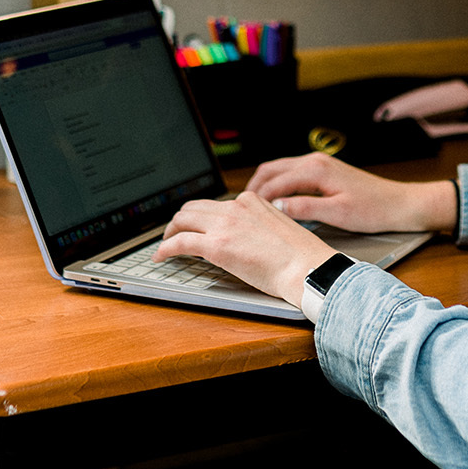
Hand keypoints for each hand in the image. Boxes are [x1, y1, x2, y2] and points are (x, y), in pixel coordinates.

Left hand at [156, 192, 337, 303]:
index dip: (200, 216)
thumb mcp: (277, 227)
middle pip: (193, 207)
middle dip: (180, 221)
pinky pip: (180, 242)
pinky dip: (165, 248)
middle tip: (174, 234)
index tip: (195, 226)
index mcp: (251, 201)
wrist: (306, 267)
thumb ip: (256, 226)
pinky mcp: (216, 245)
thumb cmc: (300, 257)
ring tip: (165, 245)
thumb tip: (241, 238)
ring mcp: (224, 224)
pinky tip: (160, 256)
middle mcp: (235, 207)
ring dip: (170, 232)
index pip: (215, 204)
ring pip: (182, 220)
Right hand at [245, 153, 456, 234]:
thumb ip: (305, 209)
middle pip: (271, 169)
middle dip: (254, 187)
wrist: (400, 204)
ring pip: (280, 169)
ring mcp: (319, 163)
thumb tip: (278, 207)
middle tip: (239, 208)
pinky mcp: (324, 170)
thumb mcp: (338, 214)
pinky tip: (275, 200)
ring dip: (265, 184)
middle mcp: (315, 161)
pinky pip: (291, 172)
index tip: (242, 214)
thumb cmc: (373, 210)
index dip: (257, 198)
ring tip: (252, 205)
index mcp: (316, 169)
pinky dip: (278, 183)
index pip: (275, 181)